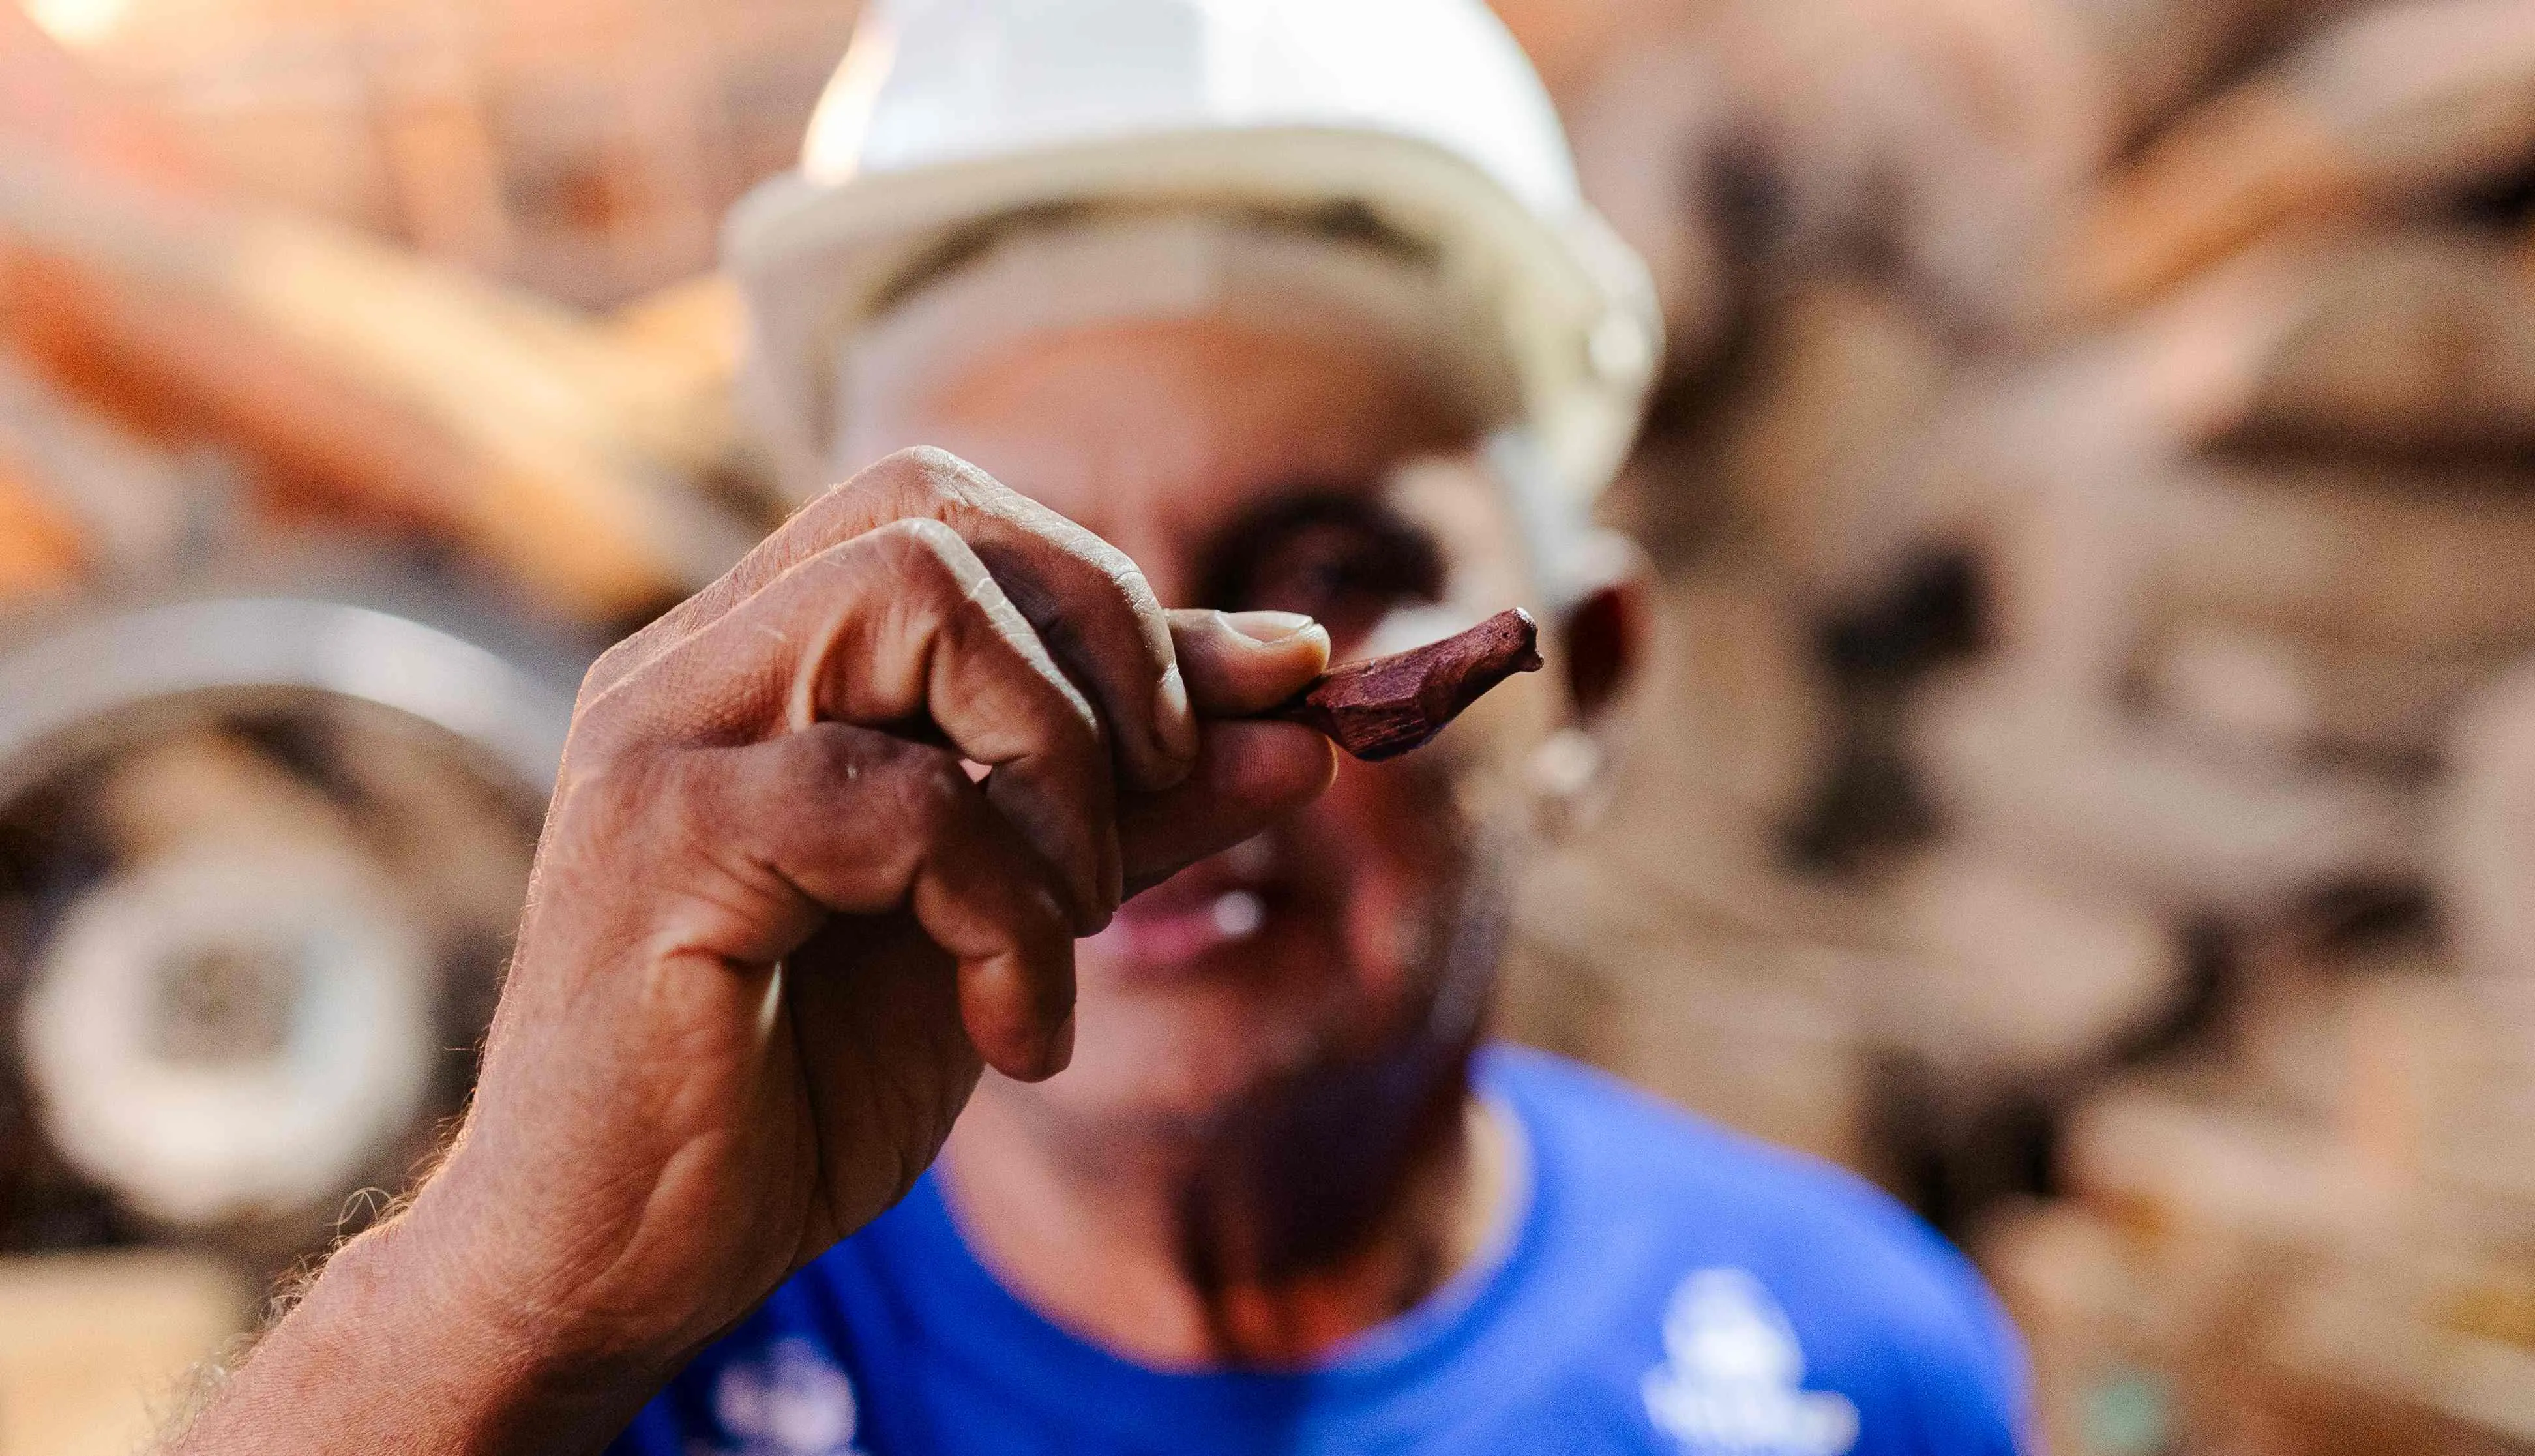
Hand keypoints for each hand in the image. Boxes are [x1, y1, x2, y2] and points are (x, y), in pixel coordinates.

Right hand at [170, 449, 1334, 1452]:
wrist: (613, 1268)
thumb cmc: (792, 1087)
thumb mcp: (1003, 918)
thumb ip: (1135, 803)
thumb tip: (1303, 697)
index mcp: (752, 663)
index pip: (945, 510)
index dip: (1112, 592)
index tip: (1242, 712)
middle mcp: (688, 668)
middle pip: (934, 514)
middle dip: (1107, 646)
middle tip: (1157, 807)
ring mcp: (659, 743)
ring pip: (915, 601)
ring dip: (1060, 765)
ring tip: (1069, 919)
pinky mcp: (659, 848)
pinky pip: (898, 799)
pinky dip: (1008, 914)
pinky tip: (1013, 1031)